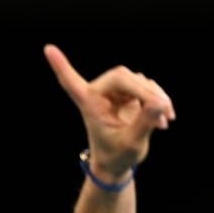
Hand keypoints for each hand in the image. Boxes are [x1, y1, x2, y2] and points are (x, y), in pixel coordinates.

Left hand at [43, 44, 174, 179]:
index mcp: (89, 104)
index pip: (71, 83)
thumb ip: (144, 124)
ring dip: (157, 97)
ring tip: (165, 121)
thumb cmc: (116, 156)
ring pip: (140, 80)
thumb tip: (159, 103)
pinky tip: (165, 118)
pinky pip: (150, 87)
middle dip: (146, 92)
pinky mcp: (131, 93)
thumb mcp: (131, 144)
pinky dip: (160, 100)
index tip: (47, 49)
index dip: (61, 65)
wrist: (118, 163)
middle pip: (124, 77)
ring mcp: (116, 91)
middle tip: (163, 112)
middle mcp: (100, 93)